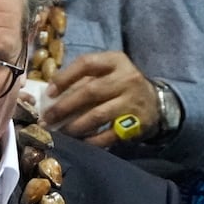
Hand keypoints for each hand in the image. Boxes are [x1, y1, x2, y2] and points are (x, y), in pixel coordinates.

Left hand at [41, 51, 159, 148]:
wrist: (156, 104)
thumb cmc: (122, 86)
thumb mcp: (108, 74)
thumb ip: (84, 80)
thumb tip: (51, 98)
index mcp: (116, 61)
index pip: (86, 63)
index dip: (65, 78)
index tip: (49, 93)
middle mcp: (126, 78)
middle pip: (90, 92)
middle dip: (64, 107)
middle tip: (48, 119)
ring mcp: (132, 102)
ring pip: (97, 115)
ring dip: (75, 126)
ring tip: (61, 132)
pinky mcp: (136, 124)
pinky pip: (108, 135)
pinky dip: (91, 140)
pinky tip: (80, 142)